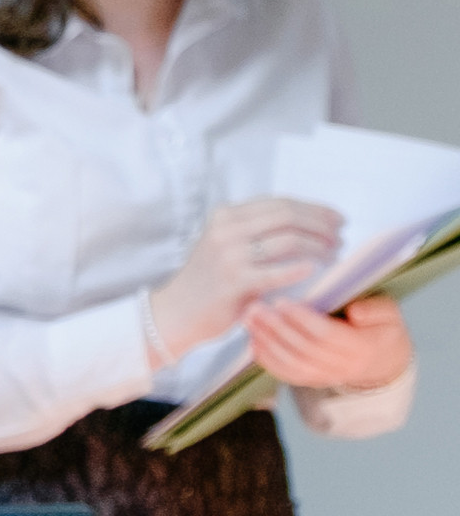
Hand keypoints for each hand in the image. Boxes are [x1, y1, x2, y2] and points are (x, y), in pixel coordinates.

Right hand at [150, 197, 345, 356]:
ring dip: (319, 246)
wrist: (174, 312)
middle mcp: (226, 229)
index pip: (280, 203)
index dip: (315, 208)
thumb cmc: (207, 281)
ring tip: (333, 254)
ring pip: (289, 240)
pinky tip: (316, 269)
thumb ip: (254, 230)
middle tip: (341, 236)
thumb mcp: (224, 244)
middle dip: (322, 224)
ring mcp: (229, 255)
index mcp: (225, 216)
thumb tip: (306, 222)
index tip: (336, 218)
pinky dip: (302, 268)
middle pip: (288, 216)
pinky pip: (279, 271)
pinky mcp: (235, 281)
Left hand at [246, 293, 412, 392]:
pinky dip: (268, 360)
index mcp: (364, 347)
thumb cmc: (382, 326)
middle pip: (304, 350)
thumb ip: (376, 309)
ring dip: (267, 343)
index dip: (302, 319)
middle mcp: (345, 367)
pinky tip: (254, 342)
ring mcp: (328, 377)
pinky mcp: (314, 381)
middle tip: (256, 309)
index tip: (282, 302)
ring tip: (249, 321)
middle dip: (277, 329)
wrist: (383, 358)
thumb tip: (355, 310)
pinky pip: (288, 374)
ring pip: (292, 364)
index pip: (326, 335)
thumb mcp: (389, 313)